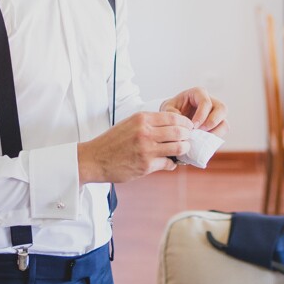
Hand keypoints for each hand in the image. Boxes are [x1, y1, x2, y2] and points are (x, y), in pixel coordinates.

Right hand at [78, 111, 192, 183]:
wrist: (94, 159)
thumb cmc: (112, 141)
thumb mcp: (129, 123)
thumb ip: (149, 123)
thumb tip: (171, 126)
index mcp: (142, 119)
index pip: (173, 117)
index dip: (185, 122)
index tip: (189, 127)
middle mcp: (145, 132)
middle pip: (179, 131)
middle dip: (188, 136)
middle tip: (188, 139)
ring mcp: (147, 149)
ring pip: (178, 148)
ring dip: (184, 149)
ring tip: (182, 150)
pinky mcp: (146, 165)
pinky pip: (169, 163)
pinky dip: (172, 163)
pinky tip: (169, 162)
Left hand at [161, 87, 227, 137]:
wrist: (174, 117)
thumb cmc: (172, 110)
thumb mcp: (167, 109)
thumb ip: (172, 114)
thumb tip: (184, 124)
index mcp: (198, 93)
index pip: (206, 102)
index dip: (201, 115)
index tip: (193, 126)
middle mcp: (211, 101)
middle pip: (222, 109)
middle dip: (212, 122)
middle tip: (200, 131)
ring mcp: (216, 114)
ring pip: (224, 122)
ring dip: (215, 132)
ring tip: (202, 138)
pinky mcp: (218, 124)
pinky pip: (222, 132)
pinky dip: (214, 138)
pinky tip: (203, 141)